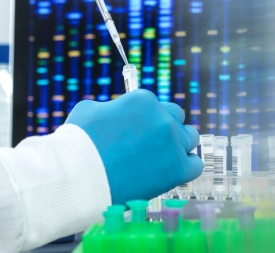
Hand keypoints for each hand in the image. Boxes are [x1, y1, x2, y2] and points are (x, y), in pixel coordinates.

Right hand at [65, 89, 202, 204]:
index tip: (136, 129)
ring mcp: (172, 143)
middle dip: (163, 126)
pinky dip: (185, 165)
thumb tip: (115, 112)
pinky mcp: (177, 169)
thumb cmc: (79, 142)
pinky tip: (171, 169)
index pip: (153, 104)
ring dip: (177, 143)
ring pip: (189, 137)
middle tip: (149, 141)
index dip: (143, 117)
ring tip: (160, 156)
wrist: (80, 176)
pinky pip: (195, 164)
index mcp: (143, 100)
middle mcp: (162, 117)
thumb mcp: (90, 110)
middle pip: (175, 116)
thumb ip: (110, 107)